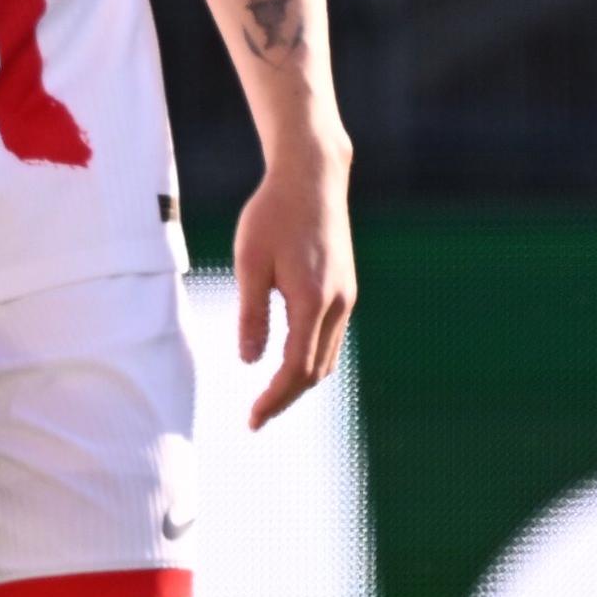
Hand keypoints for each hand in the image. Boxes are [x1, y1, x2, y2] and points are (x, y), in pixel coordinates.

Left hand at [232, 148, 357, 428]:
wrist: (312, 177)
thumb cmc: (273, 214)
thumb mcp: (250, 262)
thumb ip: (251, 313)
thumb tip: (250, 361)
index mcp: (312, 301)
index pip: (295, 369)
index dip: (273, 399)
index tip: (252, 420)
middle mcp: (337, 305)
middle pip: (316, 371)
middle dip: (286, 398)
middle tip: (256, 417)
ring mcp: (346, 297)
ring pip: (328, 357)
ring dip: (301, 381)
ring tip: (270, 396)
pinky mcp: (346, 287)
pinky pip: (332, 338)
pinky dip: (312, 358)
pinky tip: (290, 361)